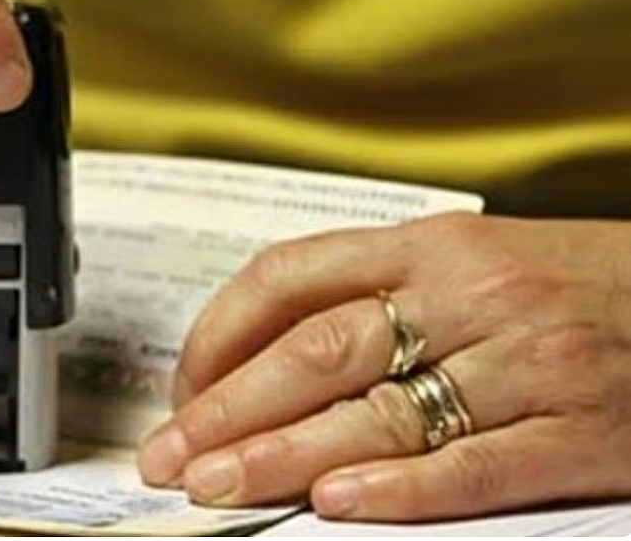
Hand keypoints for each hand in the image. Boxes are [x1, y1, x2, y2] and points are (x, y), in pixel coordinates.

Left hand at [138, 213, 630, 520]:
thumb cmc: (578, 284)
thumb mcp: (473, 259)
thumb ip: (378, 293)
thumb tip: (267, 352)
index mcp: (430, 244)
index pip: (289, 277)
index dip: (219, 334)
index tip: (182, 387)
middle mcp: (469, 295)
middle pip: (317, 351)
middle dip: (228, 408)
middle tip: (170, 454)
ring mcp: (524, 364)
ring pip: (378, 411)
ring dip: (282, 454)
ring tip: (218, 484)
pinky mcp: (576, 432)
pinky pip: (474, 465)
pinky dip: (399, 487)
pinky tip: (335, 503)